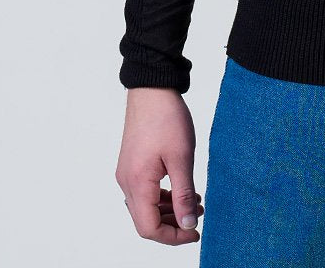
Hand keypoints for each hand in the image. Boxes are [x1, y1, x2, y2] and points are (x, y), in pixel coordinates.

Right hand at [116, 87, 204, 245]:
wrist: (152, 88)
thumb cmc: (166, 118)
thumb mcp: (182, 158)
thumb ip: (183, 194)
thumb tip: (187, 224)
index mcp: (137, 183)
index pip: (149, 228)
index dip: (173, 236)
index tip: (194, 231)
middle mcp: (126, 182)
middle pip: (146, 221)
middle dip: (173, 224)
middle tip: (198, 217)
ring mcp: (127, 172)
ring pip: (145, 206)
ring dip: (169, 210)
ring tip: (195, 202)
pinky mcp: (132, 164)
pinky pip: (145, 191)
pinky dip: (162, 196)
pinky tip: (182, 189)